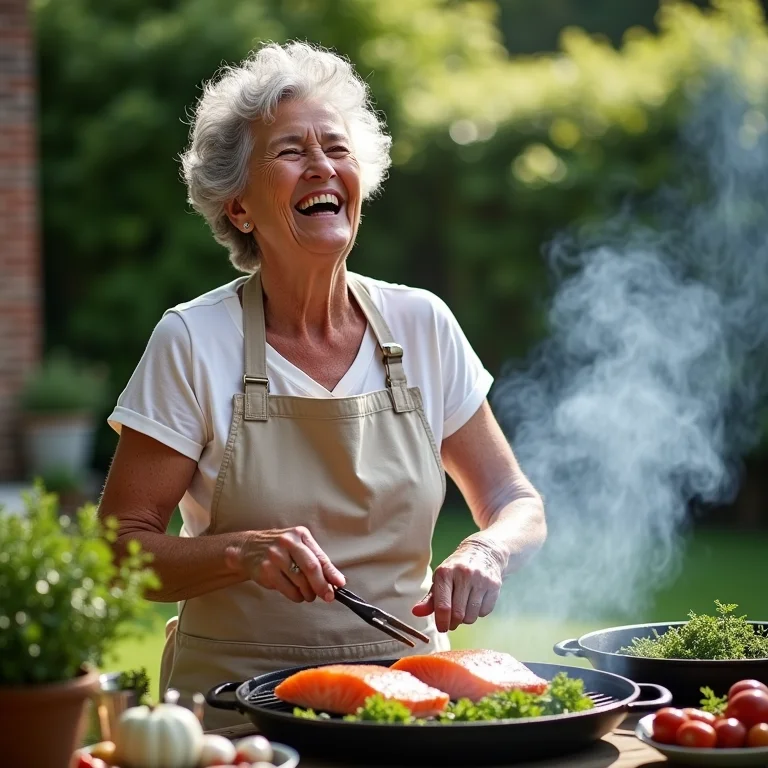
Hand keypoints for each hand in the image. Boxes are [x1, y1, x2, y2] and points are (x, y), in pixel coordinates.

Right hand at [224, 526, 344, 602]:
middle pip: (310, 568)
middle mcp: (287, 543)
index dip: (331, 572)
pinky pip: (287, 589)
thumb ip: (316, 560)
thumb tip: (336, 580)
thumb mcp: (298, 546)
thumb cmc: (280, 549)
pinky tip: (296, 594)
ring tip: (309, 595)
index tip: (340, 585)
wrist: (248, 548)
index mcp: (299, 535)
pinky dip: (296, 596)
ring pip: (299, 581)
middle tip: (327, 596)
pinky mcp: (266, 570)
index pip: (319, 556)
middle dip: (321, 585)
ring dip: (308, 593)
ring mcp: (275, 556)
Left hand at [412, 538, 504, 631]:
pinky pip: (485, 612)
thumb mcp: (440, 579)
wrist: (483, 552)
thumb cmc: (456, 569)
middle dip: (454, 623)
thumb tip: (416, 612)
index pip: (443, 606)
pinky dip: (479, 612)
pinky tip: (476, 601)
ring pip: (472, 616)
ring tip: (464, 609)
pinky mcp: (494, 585)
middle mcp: (464, 574)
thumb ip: (429, 599)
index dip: (442, 622)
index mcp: (445, 573)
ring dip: (466, 619)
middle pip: (458, 614)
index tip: (442, 628)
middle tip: (452, 621)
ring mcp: (480, 579)